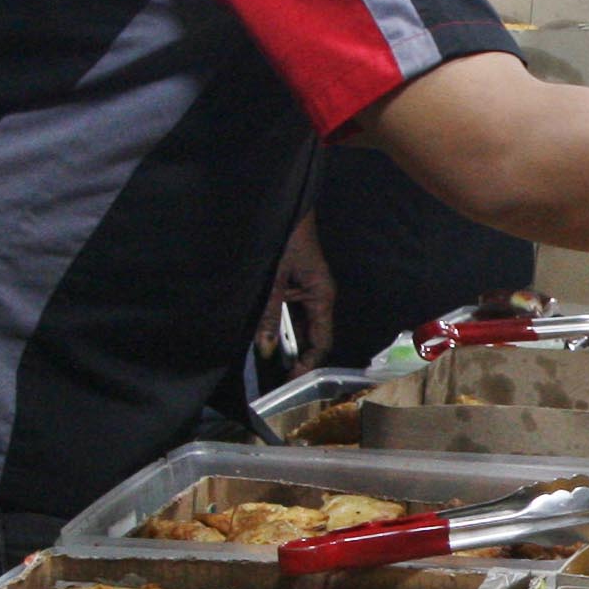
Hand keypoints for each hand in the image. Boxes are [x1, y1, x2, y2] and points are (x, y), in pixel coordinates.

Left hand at [260, 213, 335, 372]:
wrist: (283, 207)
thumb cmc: (284, 238)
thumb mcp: (274, 280)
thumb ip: (270, 315)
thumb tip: (266, 349)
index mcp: (322, 296)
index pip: (322, 341)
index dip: (309, 363)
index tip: (292, 381)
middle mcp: (319, 297)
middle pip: (312, 337)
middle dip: (296, 357)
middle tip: (276, 379)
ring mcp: (307, 291)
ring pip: (299, 326)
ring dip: (286, 342)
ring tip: (269, 362)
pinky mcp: (295, 285)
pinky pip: (291, 313)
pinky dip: (280, 326)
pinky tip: (265, 336)